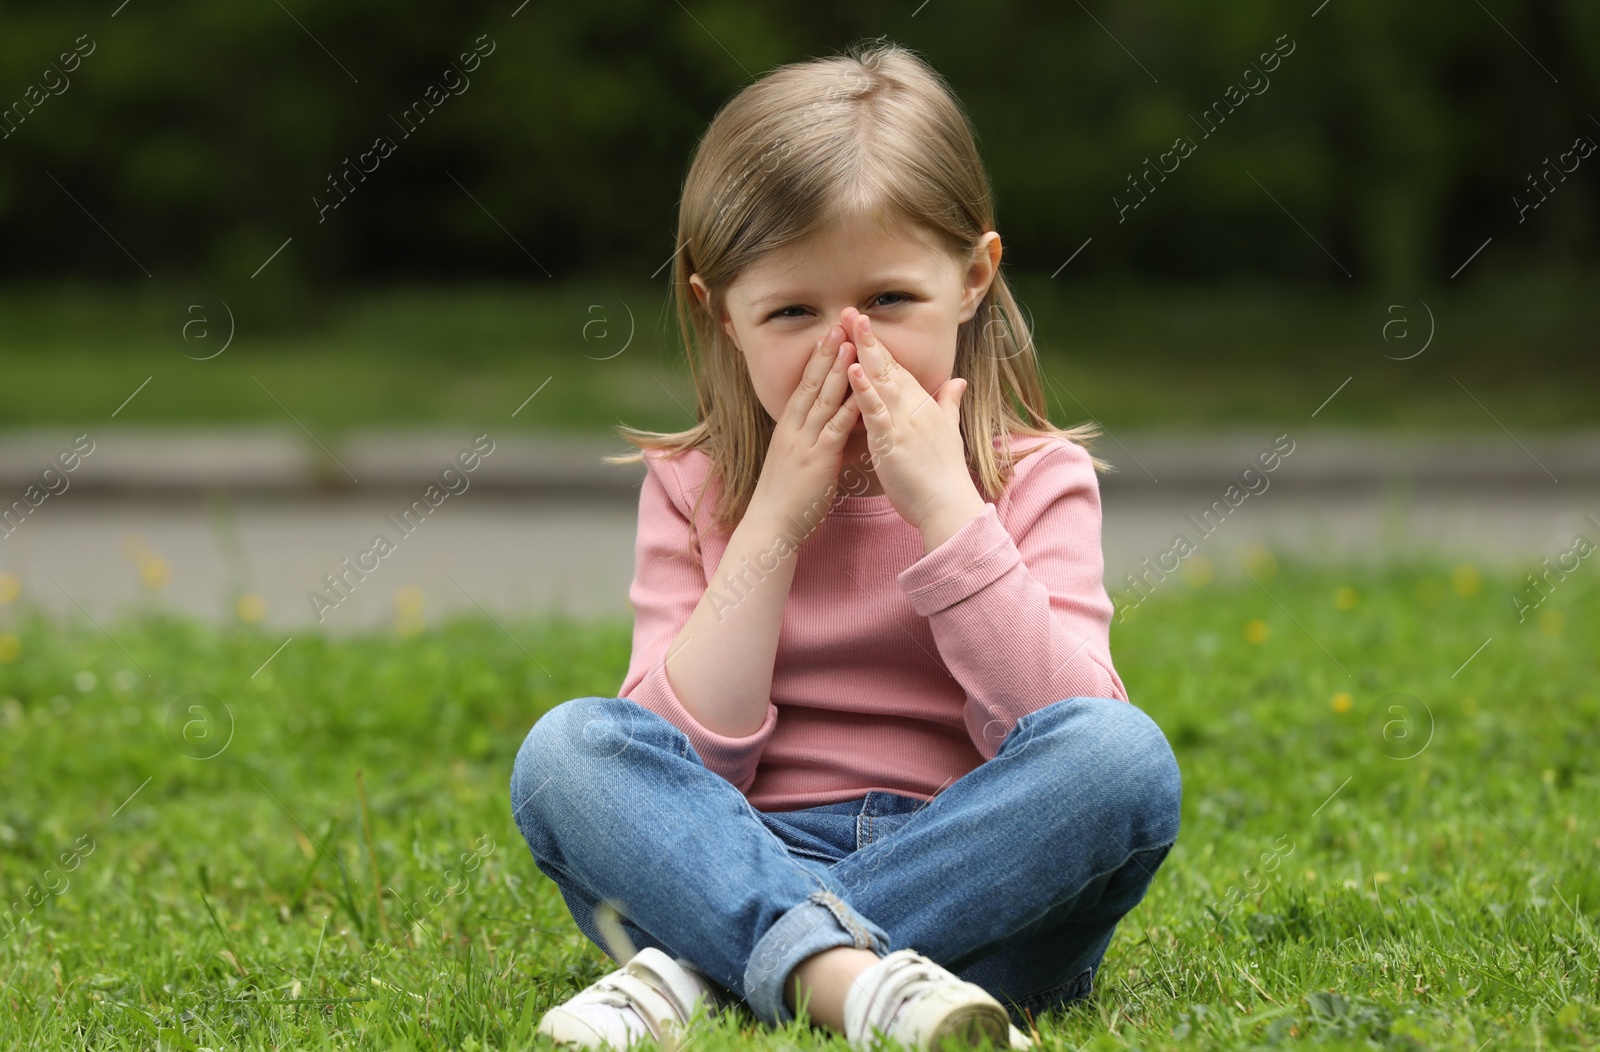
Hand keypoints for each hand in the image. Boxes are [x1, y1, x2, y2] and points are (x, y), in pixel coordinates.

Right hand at [747, 322, 860, 546]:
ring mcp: (804, 442)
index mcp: (789, 428)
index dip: (817, 360)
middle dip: (826, 353)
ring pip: (822, 399)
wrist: (770, 526)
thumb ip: (815, 443)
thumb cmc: (787, 500)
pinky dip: (847, 407)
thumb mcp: (798, 463)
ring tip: (849, 343)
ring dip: (837, 370)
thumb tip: (833, 432)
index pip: (804, 386)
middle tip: (838, 324)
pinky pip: (835, 428)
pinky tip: (859, 390)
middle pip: (811, 383)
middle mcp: (794, 429)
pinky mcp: (817, 460)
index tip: (828, 335)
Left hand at [840, 307, 985, 542]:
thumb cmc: (944, 473)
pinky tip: (853, 369)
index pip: (897, 368)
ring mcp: (903, 422)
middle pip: (888, 366)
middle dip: (868, 337)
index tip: (863, 322)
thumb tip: (958, 382)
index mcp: (922, 405)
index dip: (880, 344)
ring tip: (849, 326)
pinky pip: (875, 411)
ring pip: (881, 380)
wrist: (948, 505)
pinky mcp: (892, 440)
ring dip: (864, 352)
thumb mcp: (948, 431)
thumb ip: (949, 404)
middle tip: (849, 310)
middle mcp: (913, 407)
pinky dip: (864, 389)